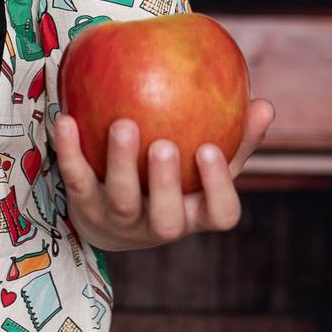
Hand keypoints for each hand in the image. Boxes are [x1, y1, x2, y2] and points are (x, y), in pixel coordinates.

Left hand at [53, 98, 276, 255]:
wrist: (110, 218)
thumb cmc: (173, 182)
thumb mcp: (205, 166)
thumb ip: (236, 139)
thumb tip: (265, 105)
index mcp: (195, 215)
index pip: (219, 214)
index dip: (217, 188)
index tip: (210, 149)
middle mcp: (158, 225)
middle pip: (166, 218)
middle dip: (166, 184)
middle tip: (165, 145)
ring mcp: (119, 221)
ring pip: (121, 201)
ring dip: (121, 163)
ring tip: (123, 125)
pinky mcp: (83, 208)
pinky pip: (76, 180)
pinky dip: (69, 151)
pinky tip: (66, 120)